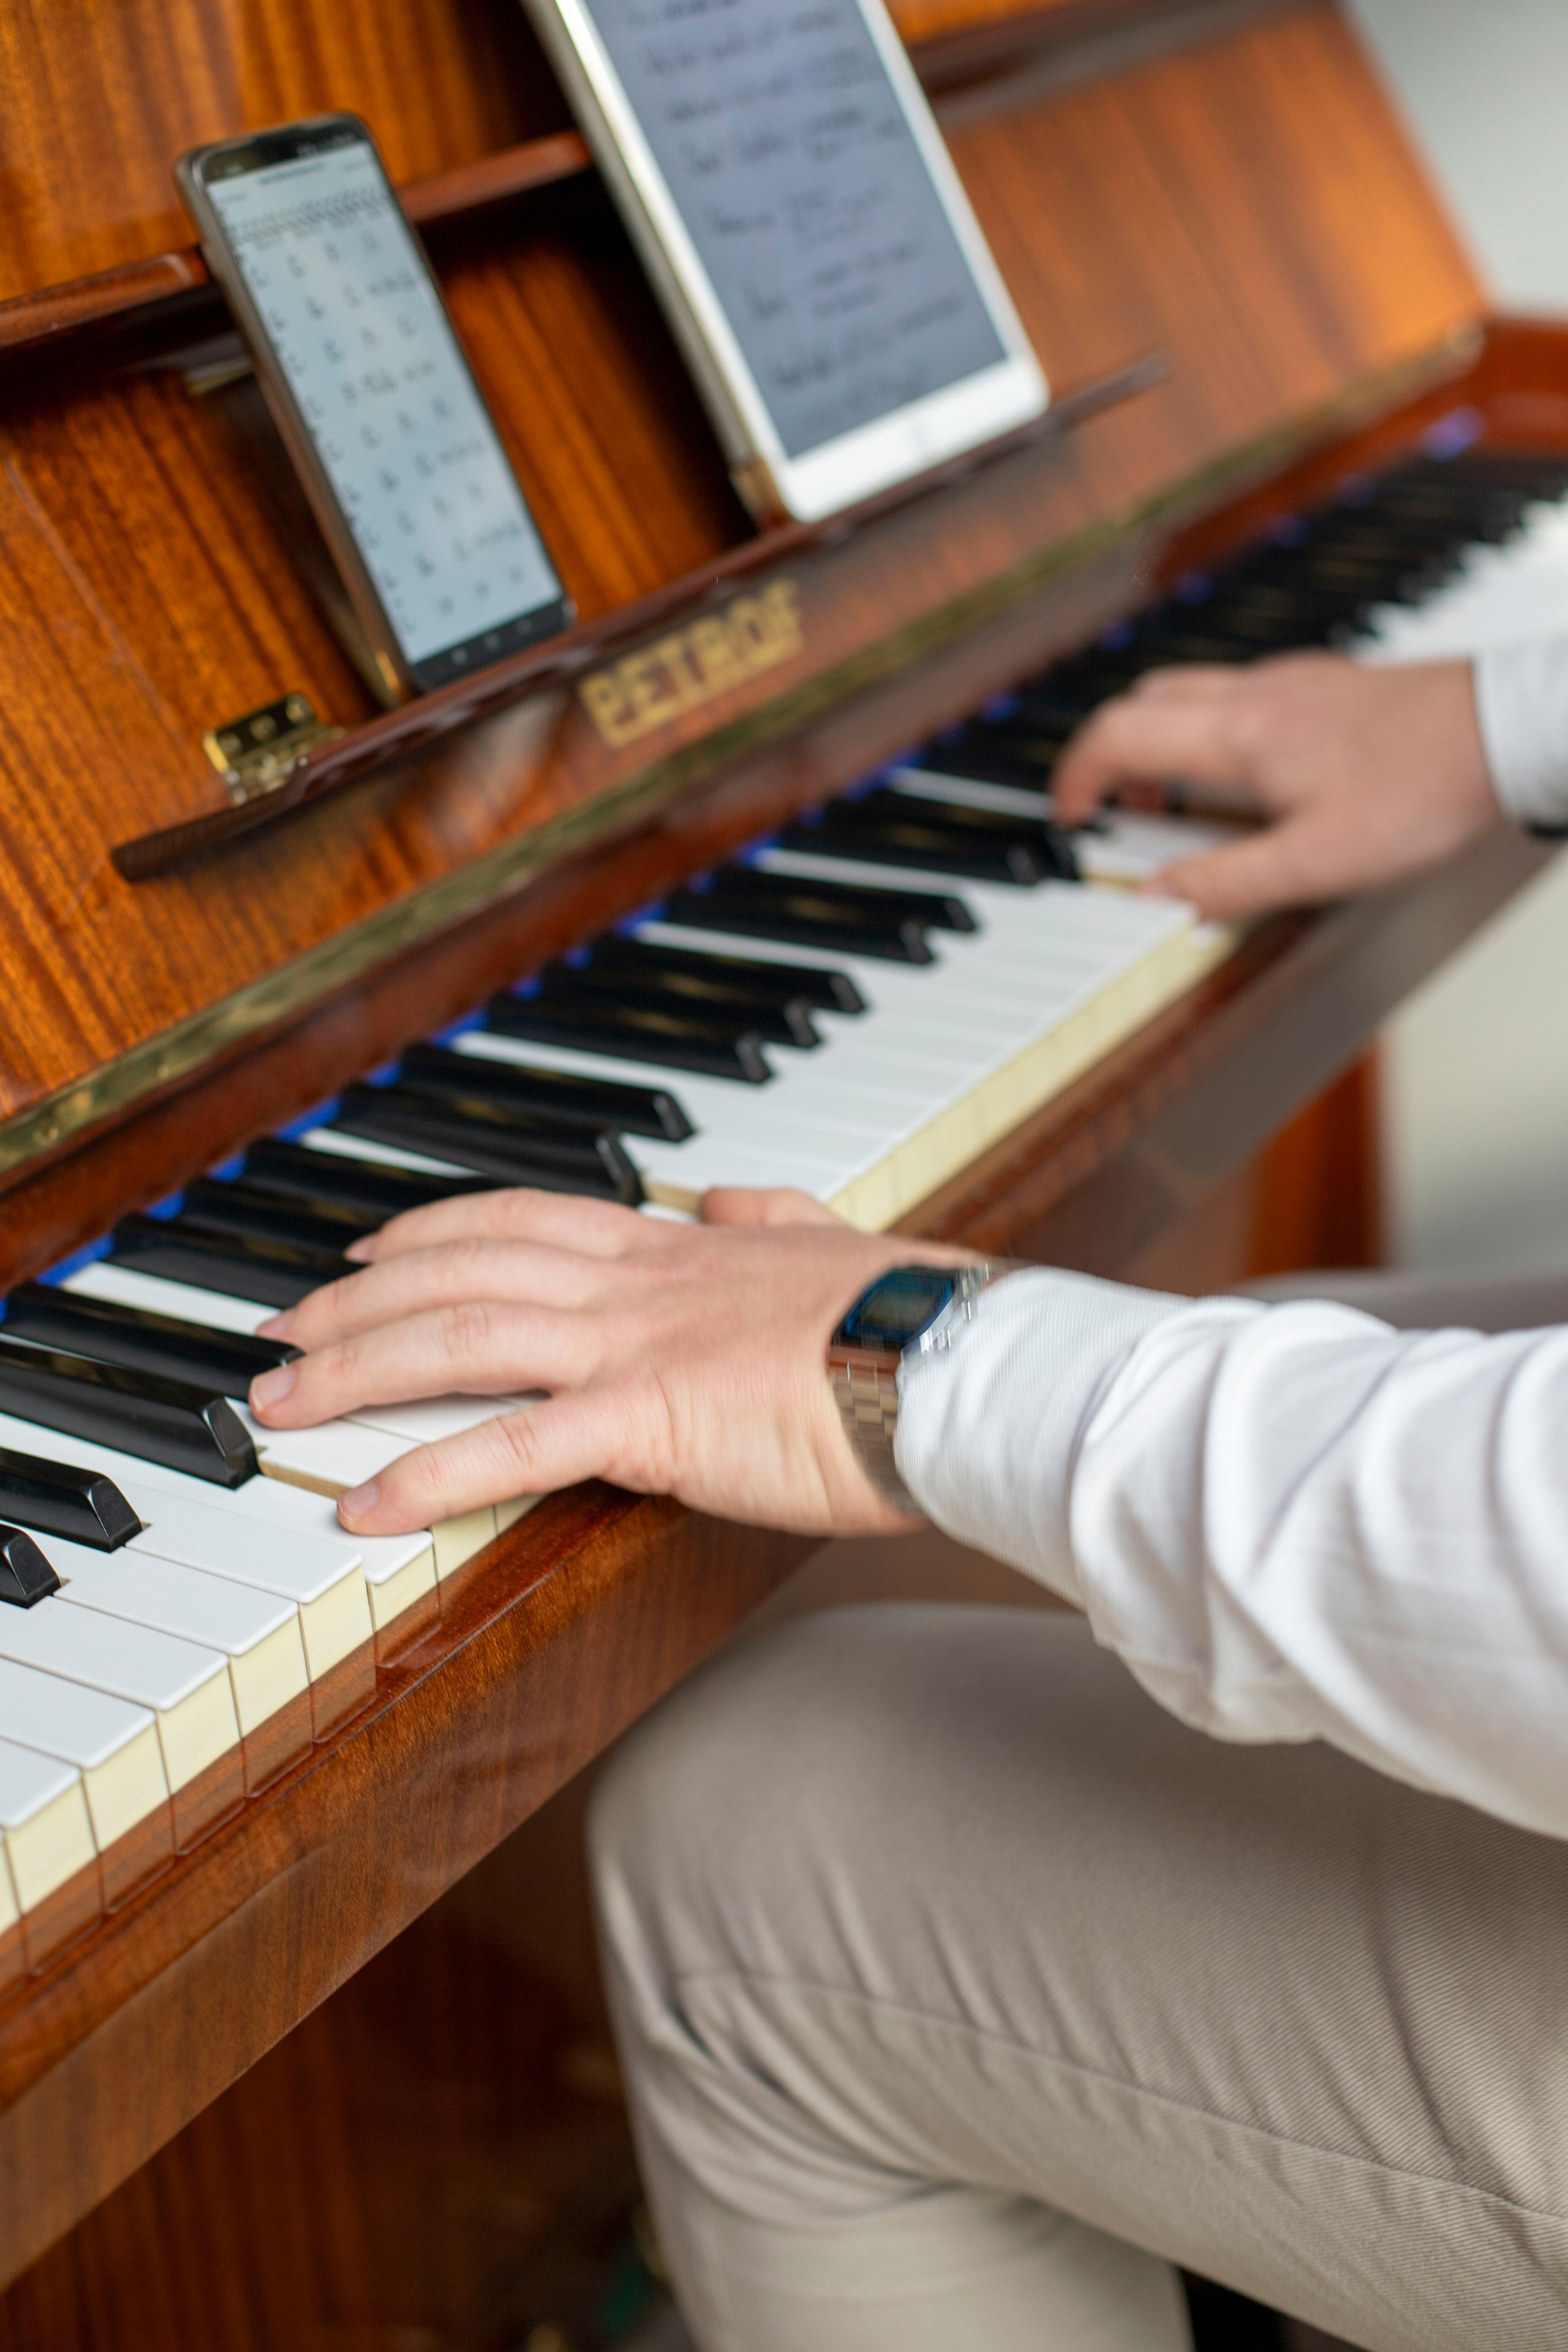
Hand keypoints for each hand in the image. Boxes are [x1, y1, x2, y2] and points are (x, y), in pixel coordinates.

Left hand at [247, 1187, 974, 1539]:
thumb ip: (765, 1212)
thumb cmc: (907, 1318)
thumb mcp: (828, 1239)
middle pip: (456, 1270)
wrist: (957, 1362)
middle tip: (276, 1327)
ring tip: (277, 1402)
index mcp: (671, 1246)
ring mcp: (632, 1345)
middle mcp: (634, 1282)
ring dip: (352, 1369)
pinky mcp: (648, 1420)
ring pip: (457, 1338)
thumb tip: (723, 1194)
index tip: (366, 1246)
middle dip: (351, 1297)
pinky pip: (510, 1445)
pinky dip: (423, 1473)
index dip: (428, 1229)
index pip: (517, 1217)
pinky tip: (360, 1505)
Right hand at [1051, 653, 1500, 919]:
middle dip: (1108, 754)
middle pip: (1141, 701)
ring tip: (1173, 797)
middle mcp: (1256, 693)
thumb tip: (1157, 898)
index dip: (1075, 777)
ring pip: (1187, 691)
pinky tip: (1244, 775)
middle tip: (1110, 807)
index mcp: (1240, 734)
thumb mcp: (1318, 864)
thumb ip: (1227, 882)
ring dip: (1158, 740)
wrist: (1505, 732)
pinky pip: (1235, 693)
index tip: (1068, 816)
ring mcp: (1292, 679)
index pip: (1117, 734)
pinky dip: (1207, 730)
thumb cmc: (1424, 791)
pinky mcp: (1324, 682)